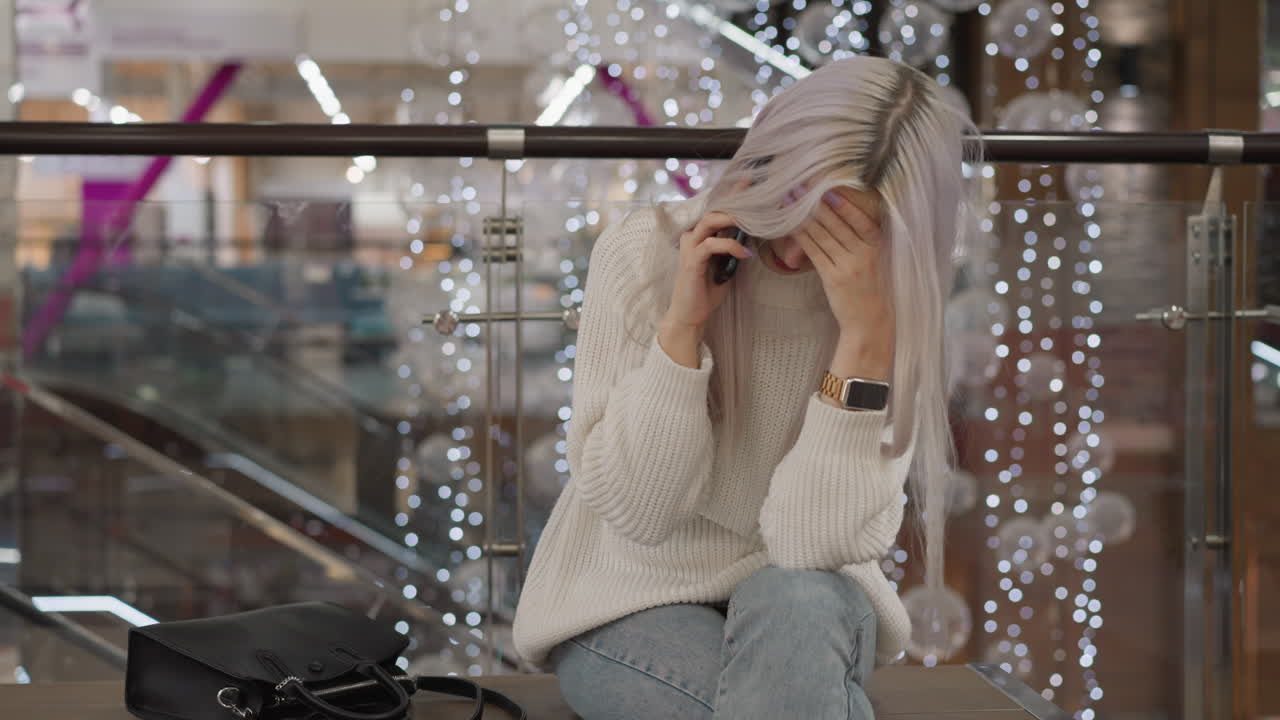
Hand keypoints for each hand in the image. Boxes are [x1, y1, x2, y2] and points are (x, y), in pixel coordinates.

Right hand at [662, 186, 752, 333]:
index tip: (749, 182)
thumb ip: (733, 249)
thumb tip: (751, 233)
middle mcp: (692, 237)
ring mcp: (690, 248)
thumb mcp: (726, 266)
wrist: (691, 316)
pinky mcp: (692, 261)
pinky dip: (730, 246)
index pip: (716, 211)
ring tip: (751, 220)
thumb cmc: (706, 292)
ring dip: (732, 219)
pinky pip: (712, 245)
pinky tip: (744, 254)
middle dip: (734, 200)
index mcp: (700, 237)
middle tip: (755, 193)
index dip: (731, 195)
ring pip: (710, 221)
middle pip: (713, 209)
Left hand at [792, 186, 894, 358]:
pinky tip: (791, 225)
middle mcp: (863, 254)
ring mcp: (847, 266)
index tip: (829, 185)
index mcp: (876, 245)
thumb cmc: (869, 286)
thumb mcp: (872, 258)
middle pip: (837, 224)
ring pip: (823, 236)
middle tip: (801, 185)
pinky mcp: (832, 278)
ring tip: (790, 199)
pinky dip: (802, 237)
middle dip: (817, 203)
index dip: (843, 203)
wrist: (869, 320)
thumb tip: (832, 213)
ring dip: (804, 216)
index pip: (860, 219)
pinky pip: (814, 252)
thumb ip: (858, 238)